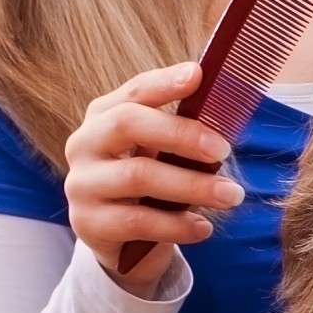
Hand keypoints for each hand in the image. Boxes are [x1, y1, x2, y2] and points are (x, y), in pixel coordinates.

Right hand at [64, 62, 245, 297]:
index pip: (133, 91)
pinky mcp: (88, 223)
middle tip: (223, 150)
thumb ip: (182, 131)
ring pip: (137, 176)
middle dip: (181, 134)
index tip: (197, 75)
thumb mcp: (160, 151)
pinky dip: (176, 224)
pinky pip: (138, 221)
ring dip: (192, 186)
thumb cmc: (148, 181)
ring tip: (231, 195)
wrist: (118, 237)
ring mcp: (82, 184)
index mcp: (104, 116)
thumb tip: (225, 109)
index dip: (164, 82)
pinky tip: (203, 227)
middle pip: (127, 124)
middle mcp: (85, 144)